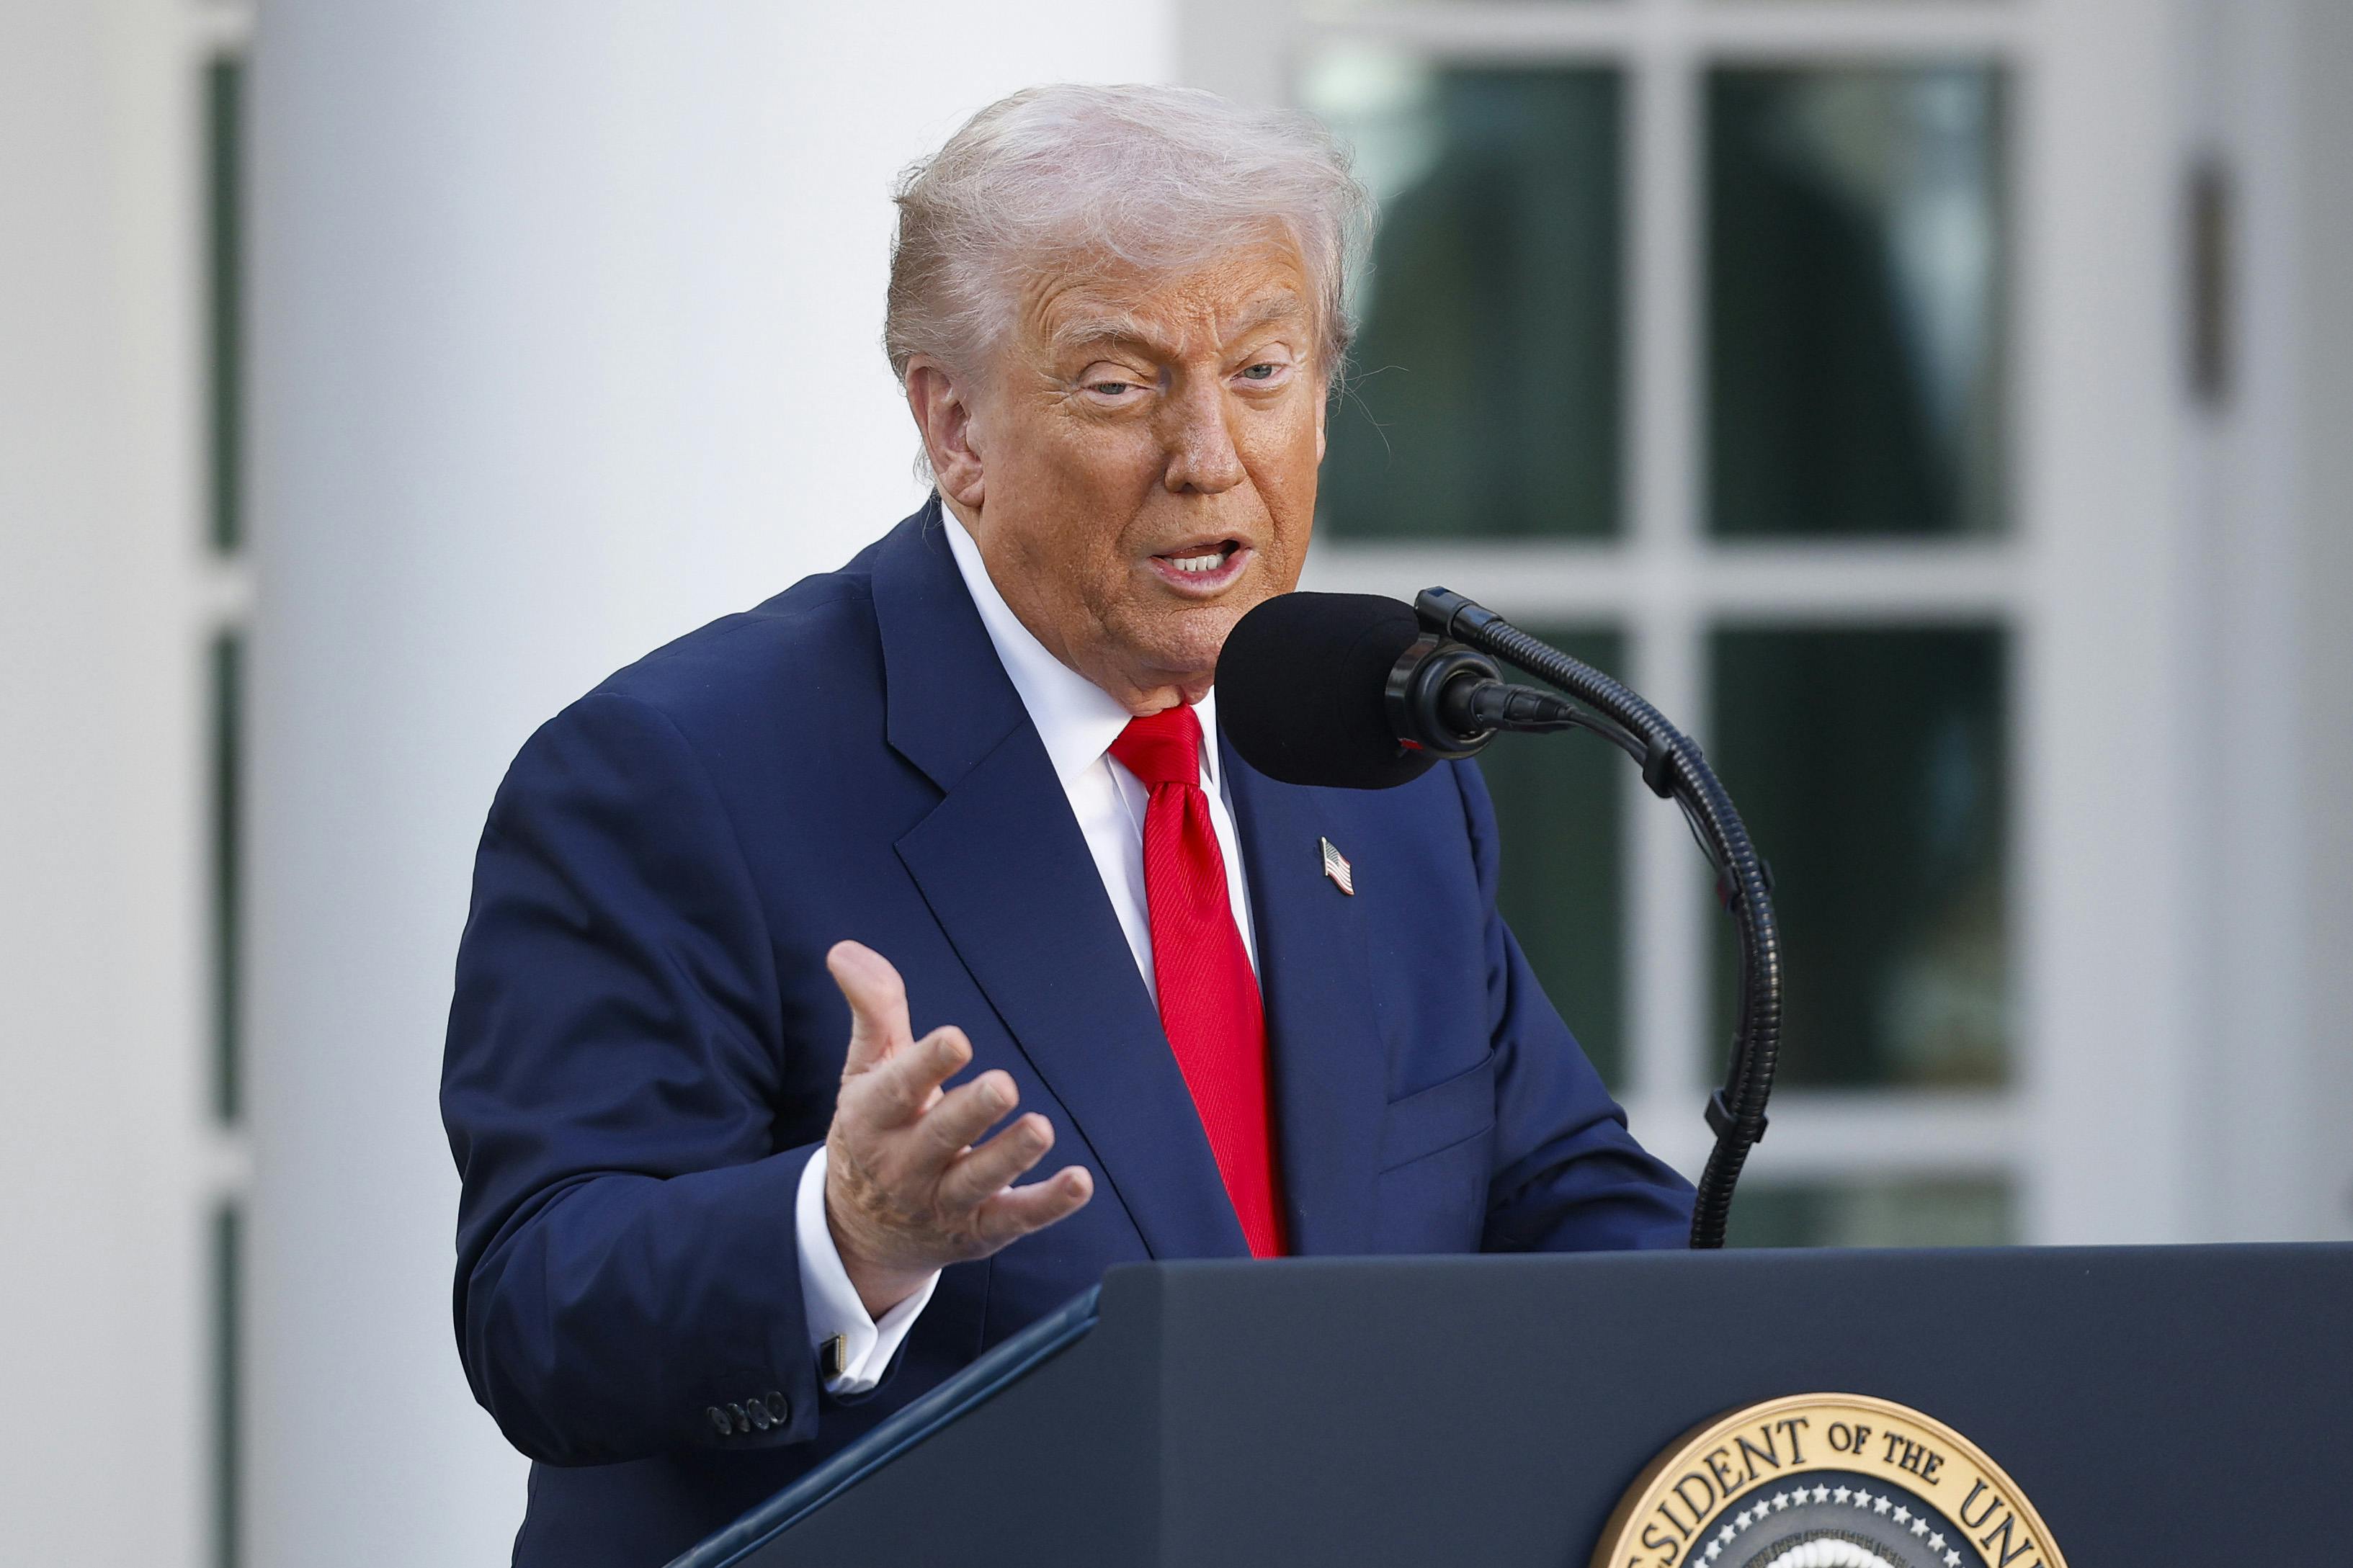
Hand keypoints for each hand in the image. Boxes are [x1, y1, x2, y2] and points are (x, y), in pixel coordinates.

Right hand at [821, 941, 1093, 1316]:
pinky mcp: (980, 1229)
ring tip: (1041, 1130)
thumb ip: (872, 1010)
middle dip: (971, 1112)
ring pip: (978, 1179)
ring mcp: (943, 1200)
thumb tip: (846, 950)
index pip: (897, 1089)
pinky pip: (1016, 1218)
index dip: (926, 1064)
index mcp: (873, 1119)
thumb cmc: (876, 1130)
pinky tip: (1079, 1181)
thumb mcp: (866, 1071)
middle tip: (1004, 1085)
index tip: (956, 1039)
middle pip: (938, 1137)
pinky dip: (1049, 1203)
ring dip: (1012, 1157)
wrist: (863, 1231)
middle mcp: (904, 1164)